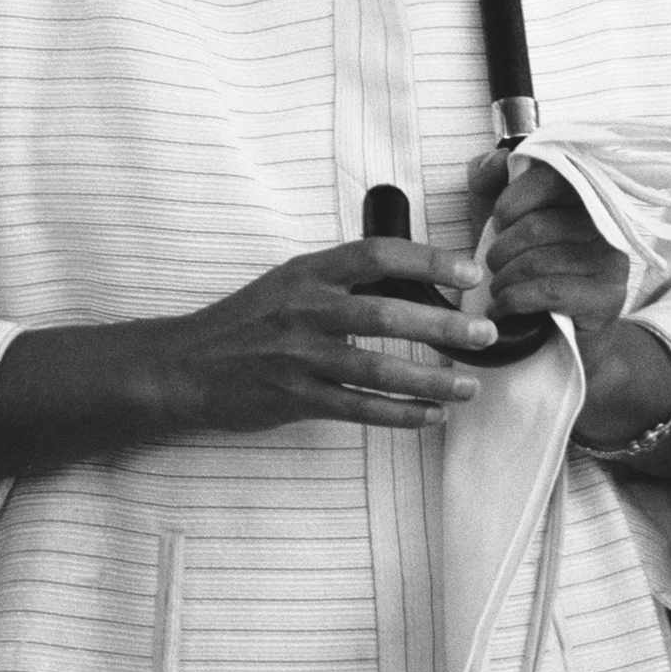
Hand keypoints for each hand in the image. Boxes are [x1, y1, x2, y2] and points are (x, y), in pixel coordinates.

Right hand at [152, 237, 496, 433]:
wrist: (186, 365)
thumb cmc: (246, 321)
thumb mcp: (289, 283)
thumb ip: (341, 280)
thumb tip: (412, 281)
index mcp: (308, 271)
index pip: (376, 255)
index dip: (427, 261)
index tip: (470, 272)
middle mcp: (304, 309)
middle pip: (385, 314)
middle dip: (442, 325)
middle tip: (485, 334)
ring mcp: (298, 356)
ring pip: (376, 369)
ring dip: (430, 379)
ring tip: (469, 385)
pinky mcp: (293, 397)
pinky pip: (356, 408)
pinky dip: (398, 414)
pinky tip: (429, 416)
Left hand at [469, 152, 629, 380]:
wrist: (559, 336)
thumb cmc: (528, 268)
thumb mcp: (501, 217)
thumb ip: (491, 179)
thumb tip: (497, 158)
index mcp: (585, 194)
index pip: (552, 178)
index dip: (513, 198)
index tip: (499, 220)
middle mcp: (605, 223)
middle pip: (537, 226)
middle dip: (501, 249)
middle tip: (494, 264)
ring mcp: (611, 260)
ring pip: (539, 261)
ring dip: (504, 279)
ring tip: (498, 288)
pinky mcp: (607, 297)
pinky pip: (548, 291)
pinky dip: (514, 301)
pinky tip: (503, 309)